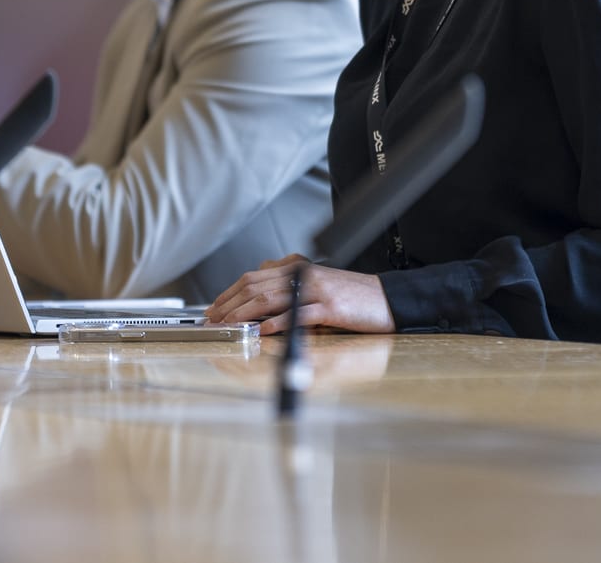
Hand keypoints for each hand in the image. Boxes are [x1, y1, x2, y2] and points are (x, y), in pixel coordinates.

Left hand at [206, 255, 394, 335]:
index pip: (254, 277)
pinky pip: (297, 314)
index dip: (230, 293)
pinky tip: (262, 331)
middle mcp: (302, 276)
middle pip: (255, 286)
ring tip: (228, 325)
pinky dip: (277, 323)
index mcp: (298, 270)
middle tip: (212, 319)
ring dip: (244, 313)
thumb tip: (260, 303)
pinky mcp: (329, 308)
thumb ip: (290, 290)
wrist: (388, 298)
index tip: (214, 308)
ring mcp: (315, 291)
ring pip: (270, 297)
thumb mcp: (316, 288)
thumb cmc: (353, 298)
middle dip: (229, 304)